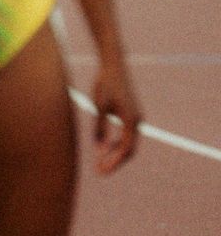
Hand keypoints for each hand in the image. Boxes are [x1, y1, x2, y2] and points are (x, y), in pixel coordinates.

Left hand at [90, 59, 140, 173]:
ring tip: (101, 162)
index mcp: (130, 120)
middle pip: (129, 149)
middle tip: (100, 172)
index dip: (113, 163)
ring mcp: (136, 117)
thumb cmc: (105, 84)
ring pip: (129, 143)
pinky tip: (105, 146)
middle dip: (115, 162)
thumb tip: (99, 150)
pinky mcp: (131, 113)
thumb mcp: (99, 106)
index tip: (101, 172)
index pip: (124, 149)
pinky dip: (117, 143)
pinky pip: (127, 134)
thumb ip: (100, 129)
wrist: (113, 64)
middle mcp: (136, 120)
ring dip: (116, 154)